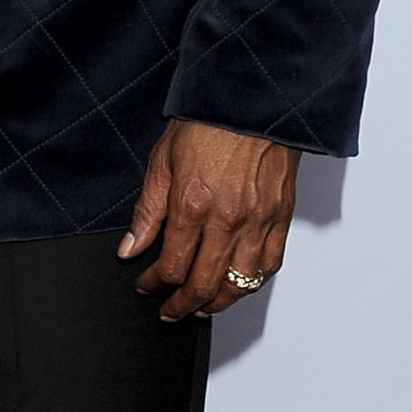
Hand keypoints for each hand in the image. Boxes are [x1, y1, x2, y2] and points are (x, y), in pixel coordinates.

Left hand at [118, 119, 300, 319]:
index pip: (170, 267)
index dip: (153, 284)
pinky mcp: (281, 217)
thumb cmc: (208, 123)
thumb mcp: (162, 162)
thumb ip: (147, 212)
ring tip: (202, 308)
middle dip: (182, 305)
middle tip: (170, 311)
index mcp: (192, 206)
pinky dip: (252, 283)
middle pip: (203, 284)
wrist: (254, 100)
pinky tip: (238, 286)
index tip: (145, 286)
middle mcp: (227, 220)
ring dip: (218, 303)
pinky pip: (270, 265)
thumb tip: (130, 249)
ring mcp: (258, 221)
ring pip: (239, 283)